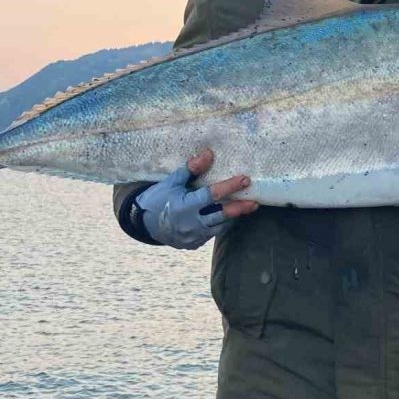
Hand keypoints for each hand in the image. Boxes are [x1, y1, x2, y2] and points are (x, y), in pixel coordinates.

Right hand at [137, 148, 258, 248]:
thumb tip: (208, 154)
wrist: (144, 223)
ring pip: (219, 227)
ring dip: (232, 218)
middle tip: (255, 202)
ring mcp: (192, 236)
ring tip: (245, 208)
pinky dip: (220, 225)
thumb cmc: (159, 198)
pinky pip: (211, 235)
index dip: (229, 186)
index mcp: (184, 206)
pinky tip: (227, 218)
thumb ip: (191, 169)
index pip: (212, 195)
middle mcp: (190, 223)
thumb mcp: (172, 181)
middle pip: (221, 215)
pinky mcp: (193, 244)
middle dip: (239, 208)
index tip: (245, 179)